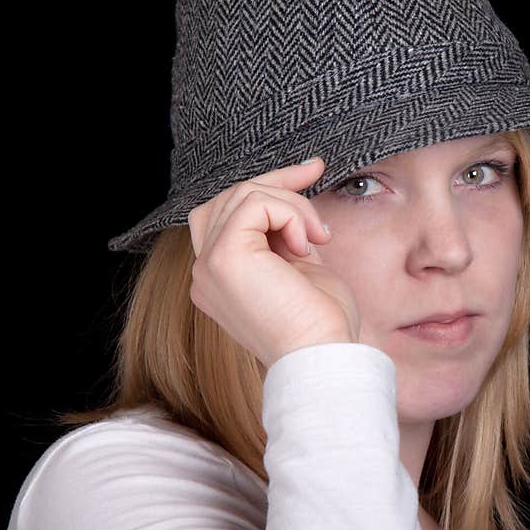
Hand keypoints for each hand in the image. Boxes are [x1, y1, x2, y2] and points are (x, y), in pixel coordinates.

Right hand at [187, 159, 359, 370]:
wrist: (323, 358)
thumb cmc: (322, 324)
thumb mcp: (302, 268)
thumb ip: (287, 236)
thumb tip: (296, 195)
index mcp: (221, 277)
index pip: (227, 213)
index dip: (269, 186)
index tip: (310, 170)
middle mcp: (206, 271)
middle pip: (229, 197)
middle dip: (278, 180)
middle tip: (316, 173)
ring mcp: (209, 265)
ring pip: (243, 194)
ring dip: (292, 204)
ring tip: (318, 237)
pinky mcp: (224, 258)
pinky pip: (255, 203)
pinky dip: (290, 213)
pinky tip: (306, 245)